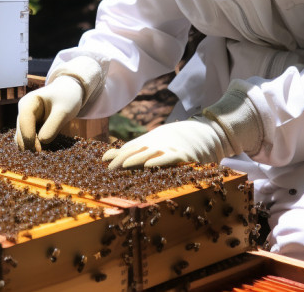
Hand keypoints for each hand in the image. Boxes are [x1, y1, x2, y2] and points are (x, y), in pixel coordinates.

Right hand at [15, 76, 83, 150]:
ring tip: (43, 157)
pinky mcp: (30, 129)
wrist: (68, 93)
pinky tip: (43, 154)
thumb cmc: (66, 98)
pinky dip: (34, 147)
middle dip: (30, 144)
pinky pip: (28, 140)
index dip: (29, 136)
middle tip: (42, 156)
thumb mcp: (64, 111)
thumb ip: (53, 125)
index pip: (24, 121)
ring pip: (22, 139)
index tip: (39, 150)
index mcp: (28, 103)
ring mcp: (25, 121)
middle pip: (21, 132)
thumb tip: (42, 142)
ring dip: (31, 148)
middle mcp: (23, 112)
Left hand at [102, 116, 227, 167]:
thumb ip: (127, 152)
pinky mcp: (183, 156)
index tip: (103, 162)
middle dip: (123, 160)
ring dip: (137, 160)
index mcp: (147, 144)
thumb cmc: (168, 144)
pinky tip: (150, 166)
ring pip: (151, 154)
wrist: (201, 134)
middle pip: (137, 152)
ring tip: (124, 165)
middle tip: (109, 169)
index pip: (129, 150)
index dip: (116, 156)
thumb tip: (105, 156)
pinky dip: (160, 161)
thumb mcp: (147, 145)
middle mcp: (156, 146)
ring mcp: (169, 150)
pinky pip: (170, 159)